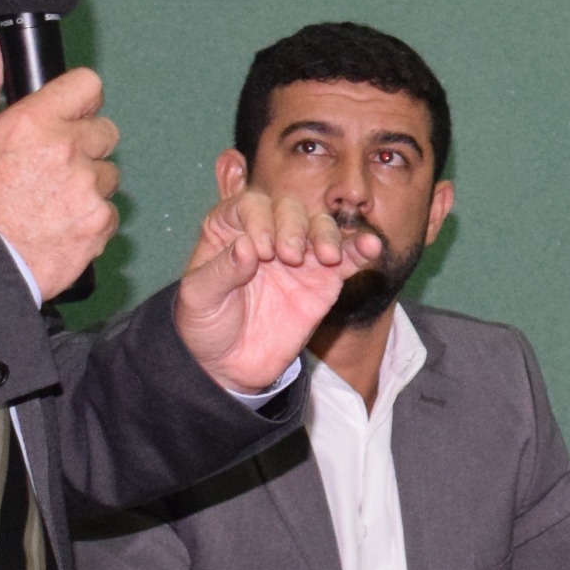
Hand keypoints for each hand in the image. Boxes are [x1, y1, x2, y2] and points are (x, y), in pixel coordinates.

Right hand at [0, 33, 119, 300]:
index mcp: (34, 122)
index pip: (88, 85)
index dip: (80, 100)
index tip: (69, 114)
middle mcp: (67, 150)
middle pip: (104, 130)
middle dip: (83, 145)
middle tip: (50, 168)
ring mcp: (87, 188)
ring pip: (108, 173)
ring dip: (88, 183)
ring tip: (50, 200)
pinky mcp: (99, 223)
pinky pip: (110, 211)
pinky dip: (91, 218)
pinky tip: (59, 224)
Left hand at [172, 173, 370, 397]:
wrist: (230, 364)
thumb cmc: (206, 323)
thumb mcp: (198, 298)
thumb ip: (220, 271)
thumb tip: (246, 247)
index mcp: (230, 229)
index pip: (251, 204)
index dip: (259, 220)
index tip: (259, 251)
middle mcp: (267, 233)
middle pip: (290, 209)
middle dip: (293, 227)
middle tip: (289, 257)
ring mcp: (299, 256)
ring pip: (321, 226)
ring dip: (327, 235)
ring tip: (326, 258)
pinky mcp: (324, 280)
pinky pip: (347, 258)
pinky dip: (361, 249)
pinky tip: (371, 246)